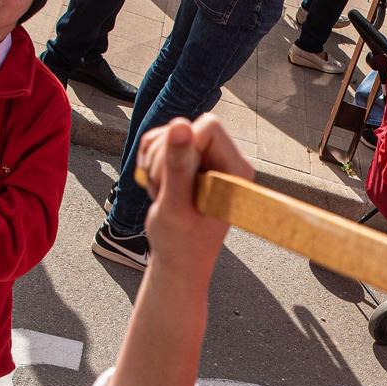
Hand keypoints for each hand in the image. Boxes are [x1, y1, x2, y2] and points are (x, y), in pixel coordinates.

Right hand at [134, 114, 253, 274]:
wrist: (178, 261)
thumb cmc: (180, 243)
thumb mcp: (175, 206)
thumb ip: (177, 166)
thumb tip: (180, 124)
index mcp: (236, 170)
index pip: (208, 126)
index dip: (182, 145)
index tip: (173, 178)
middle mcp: (227, 160)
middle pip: (187, 126)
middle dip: (165, 157)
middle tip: (165, 192)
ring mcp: (209, 159)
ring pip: (170, 134)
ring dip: (155, 163)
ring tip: (163, 194)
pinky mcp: (191, 161)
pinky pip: (161, 142)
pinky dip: (150, 162)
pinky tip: (158, 187)